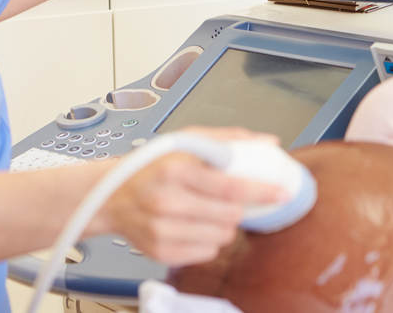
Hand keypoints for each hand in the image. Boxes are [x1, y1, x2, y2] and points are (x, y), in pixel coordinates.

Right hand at [100, 136, 286, 265]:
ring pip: (222, 236)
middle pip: (230, 215)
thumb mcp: (186, 141)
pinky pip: (206, 252)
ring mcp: (162, 229)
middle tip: (231, 200)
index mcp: (176, 170)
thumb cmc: (152, 166)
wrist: (111, 195)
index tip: (281, 193)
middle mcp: (167, 201)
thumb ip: (229, 139)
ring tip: (209, 211)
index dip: (261, 191)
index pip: (231, 186)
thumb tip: (267, 142)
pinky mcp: (160, 251)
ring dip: (225, 225)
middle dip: (239, 207)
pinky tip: (195, 225)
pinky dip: (209, 240)